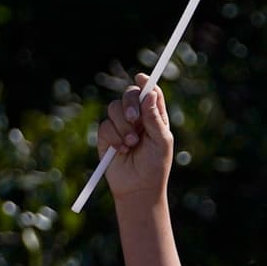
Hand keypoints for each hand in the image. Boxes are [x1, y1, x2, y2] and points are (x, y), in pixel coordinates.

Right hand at [98, 72, 172, 200]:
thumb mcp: (161, 141)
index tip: (142, 78)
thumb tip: (150, 94)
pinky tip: (122, 150)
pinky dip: (114, 137)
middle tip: (134, 118)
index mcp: (154, 115)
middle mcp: (137, 117)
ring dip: (123, 126)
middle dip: (130, 103)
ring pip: (114, 107)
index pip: (150, 92)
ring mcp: (120, 125)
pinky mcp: (107, 136)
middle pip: (129, 93)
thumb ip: (154, 118)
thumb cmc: (155, 166)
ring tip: (132, 143)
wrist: (139, 188)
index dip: (146, 82)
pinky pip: (105, 125)